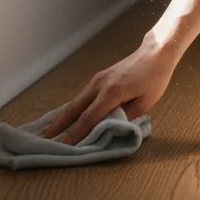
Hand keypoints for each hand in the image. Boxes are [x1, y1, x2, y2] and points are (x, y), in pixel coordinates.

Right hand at [38, 38, 176, 144]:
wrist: (156, 53)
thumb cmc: (155, 78)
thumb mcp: (146, 103)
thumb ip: (126, 117)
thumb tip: (109, 129)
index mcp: (112, 92)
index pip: (89, 118)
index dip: (75, 134)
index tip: (64, 146)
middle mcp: (99, 85)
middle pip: (75, 108)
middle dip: (59, 125)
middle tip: (44, 139)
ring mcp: (97, 79)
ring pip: (76, 101)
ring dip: (63, 116)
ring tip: (49, 130)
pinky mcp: (98, 78)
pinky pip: (82, 96)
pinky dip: (72, 108)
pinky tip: (66, 116)